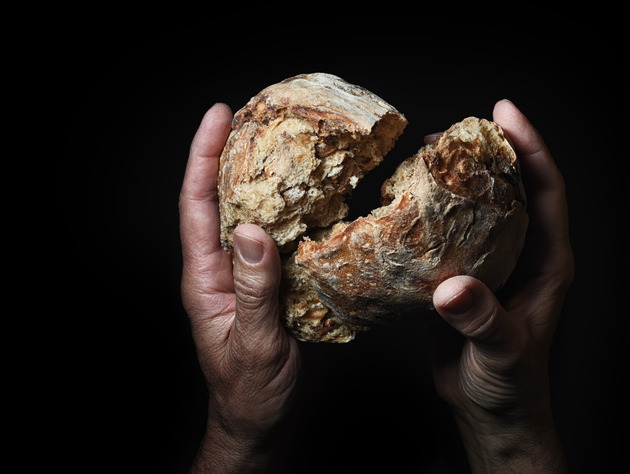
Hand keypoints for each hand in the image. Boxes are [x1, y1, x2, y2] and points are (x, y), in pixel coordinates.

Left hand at [179, 104, 299, 472]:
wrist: (262, 421)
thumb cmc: (251, 392)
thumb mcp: (254, 342)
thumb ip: (254, 289)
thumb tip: (254, 231)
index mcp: (205, 278)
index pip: (197, 205)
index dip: (204, 156)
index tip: (218, 116)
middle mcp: (223, 268)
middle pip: (222, 198)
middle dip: (233, 153)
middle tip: (257, 114)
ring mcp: (249, 275)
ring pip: (254, 215)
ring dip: (266, 178)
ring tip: (288, 144)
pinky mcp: (274, 286)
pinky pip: (281, 240)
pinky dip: (295, 213)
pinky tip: (315, 199)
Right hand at [431, 100, 573, 472]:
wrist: (491, 413)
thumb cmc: (511, 386)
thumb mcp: (503, 352)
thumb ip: (482, 320)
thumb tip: (451, 288)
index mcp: (547, 263)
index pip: (546, 191)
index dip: (530, 148)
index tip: (504, 114)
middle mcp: (522, 256)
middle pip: (511, 189)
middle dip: (489, 153)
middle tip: (455, 131)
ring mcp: (492, 265)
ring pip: (478, 210)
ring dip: (457, 182)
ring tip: (427, 157)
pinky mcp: (463, 280)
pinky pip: (449, 237)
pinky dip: (431, 217)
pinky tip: (407, 205)